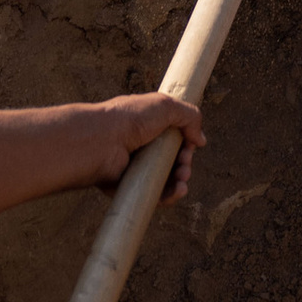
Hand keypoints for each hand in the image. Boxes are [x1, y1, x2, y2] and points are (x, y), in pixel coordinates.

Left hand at [88, 90, 204, 202]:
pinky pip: (153, 196)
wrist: (101, 141)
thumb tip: (201, 141)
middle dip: (185, 164)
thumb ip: (190, 116)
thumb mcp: (166, 105)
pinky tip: (178, 191)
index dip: (186, 143)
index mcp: (148, 126)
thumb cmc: (129, 119)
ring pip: (165, 180)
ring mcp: (135, 168)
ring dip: (180, 181)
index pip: (174, 138)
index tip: (190, 144)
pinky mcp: (129, 187)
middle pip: (172, 161)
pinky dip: (169, 196)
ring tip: (182, 179)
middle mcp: (141, 147)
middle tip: (184, 164)